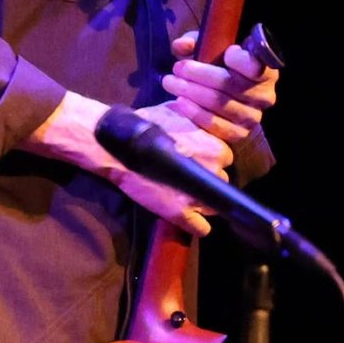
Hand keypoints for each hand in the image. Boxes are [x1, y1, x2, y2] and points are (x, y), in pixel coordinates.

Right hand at [115, 99, 230, 235]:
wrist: (119, 147)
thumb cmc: (147, 125)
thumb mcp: (179, 114)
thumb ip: (197, 124)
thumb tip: (204, 126)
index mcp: (217, 149)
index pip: (225, 160)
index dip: (209, 160)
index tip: (195, 160)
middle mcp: (214, 172)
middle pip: (220, 182)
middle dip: (206, 180)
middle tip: (186, 177)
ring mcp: (199, 195)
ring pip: (214, 206)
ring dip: (201, 201)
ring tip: (182, 195)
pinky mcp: (182, 214)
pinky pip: (202, 228)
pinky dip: (195, 224)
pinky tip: (183, 215)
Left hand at [159, 29, 279, 145]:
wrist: (228, 102)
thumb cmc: (221, 70)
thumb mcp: (213, 50)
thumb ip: (199, 43)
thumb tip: (181, 46)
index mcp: (265, 72)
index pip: (255, 66)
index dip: (239, 59)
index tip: (225, 53)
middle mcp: (264, 96)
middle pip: (229, 83)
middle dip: (198, 74)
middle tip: (177, 68)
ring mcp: (252, 118)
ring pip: (219, 103)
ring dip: (191, 92)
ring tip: (170, 83)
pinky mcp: (239, 135)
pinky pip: (215, 125)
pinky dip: (195, 113)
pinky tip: (180, 102)